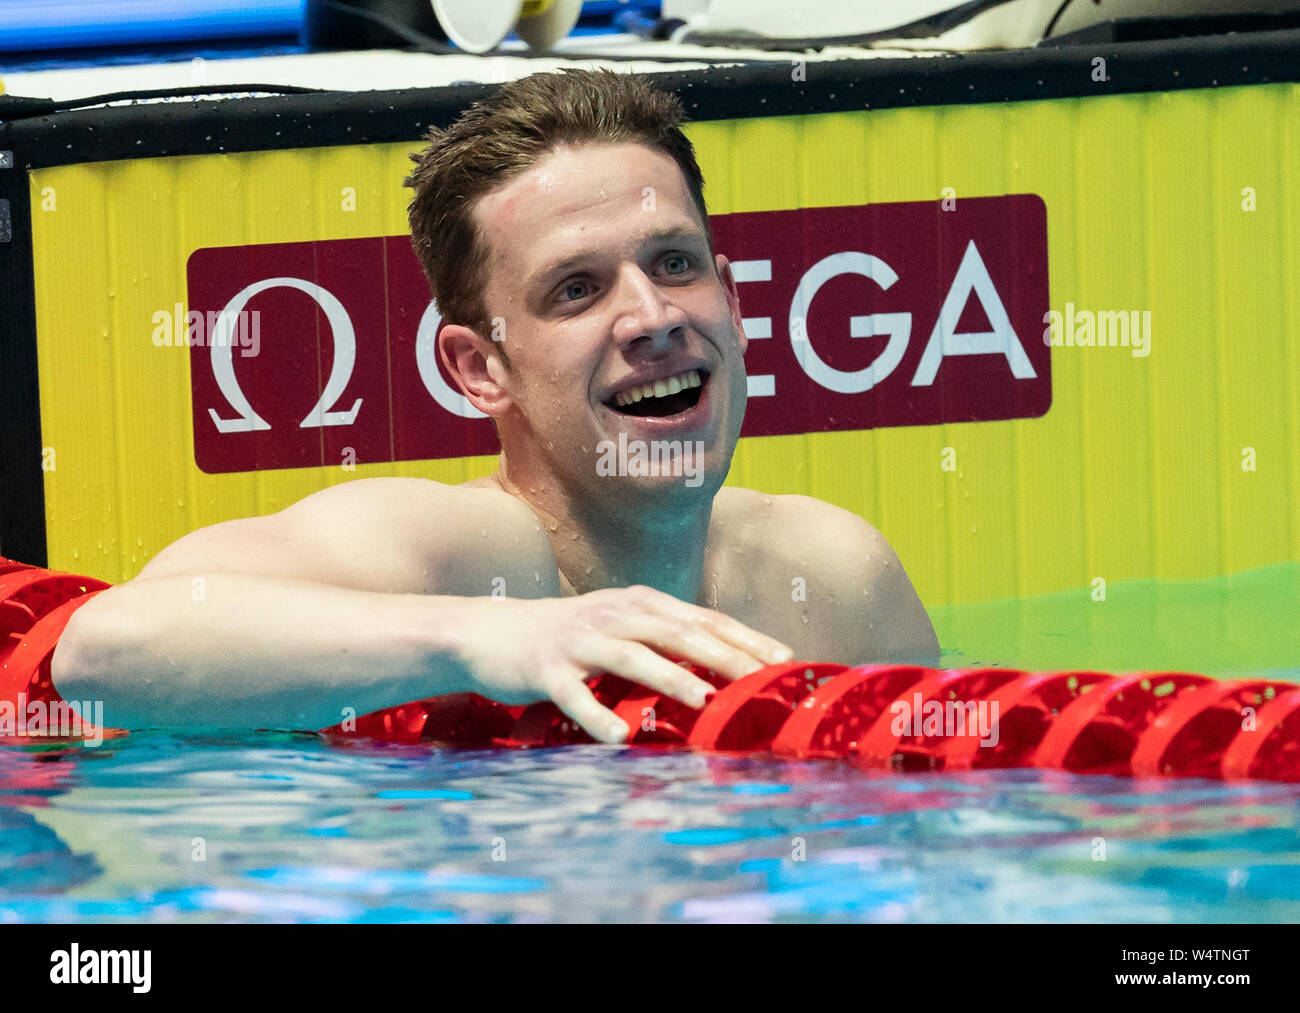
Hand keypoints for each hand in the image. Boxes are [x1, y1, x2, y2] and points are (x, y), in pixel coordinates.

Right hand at [450, 586, 792, 743]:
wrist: (491, 632)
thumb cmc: (570, 637)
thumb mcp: (621, 627)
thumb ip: (666, 640)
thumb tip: (724, 666)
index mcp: (639, 603)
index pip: (702, 618)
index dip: (743, 637)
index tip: (784, 658)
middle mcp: (614, 615)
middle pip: (678, 633)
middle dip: (724, 656)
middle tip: (763, 680)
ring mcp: (579, 640)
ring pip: (632, 657)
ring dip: (670, 678)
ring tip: (705, 699)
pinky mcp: (546, 669)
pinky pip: (575, 696)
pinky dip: (597, 716)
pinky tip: (619, 738)